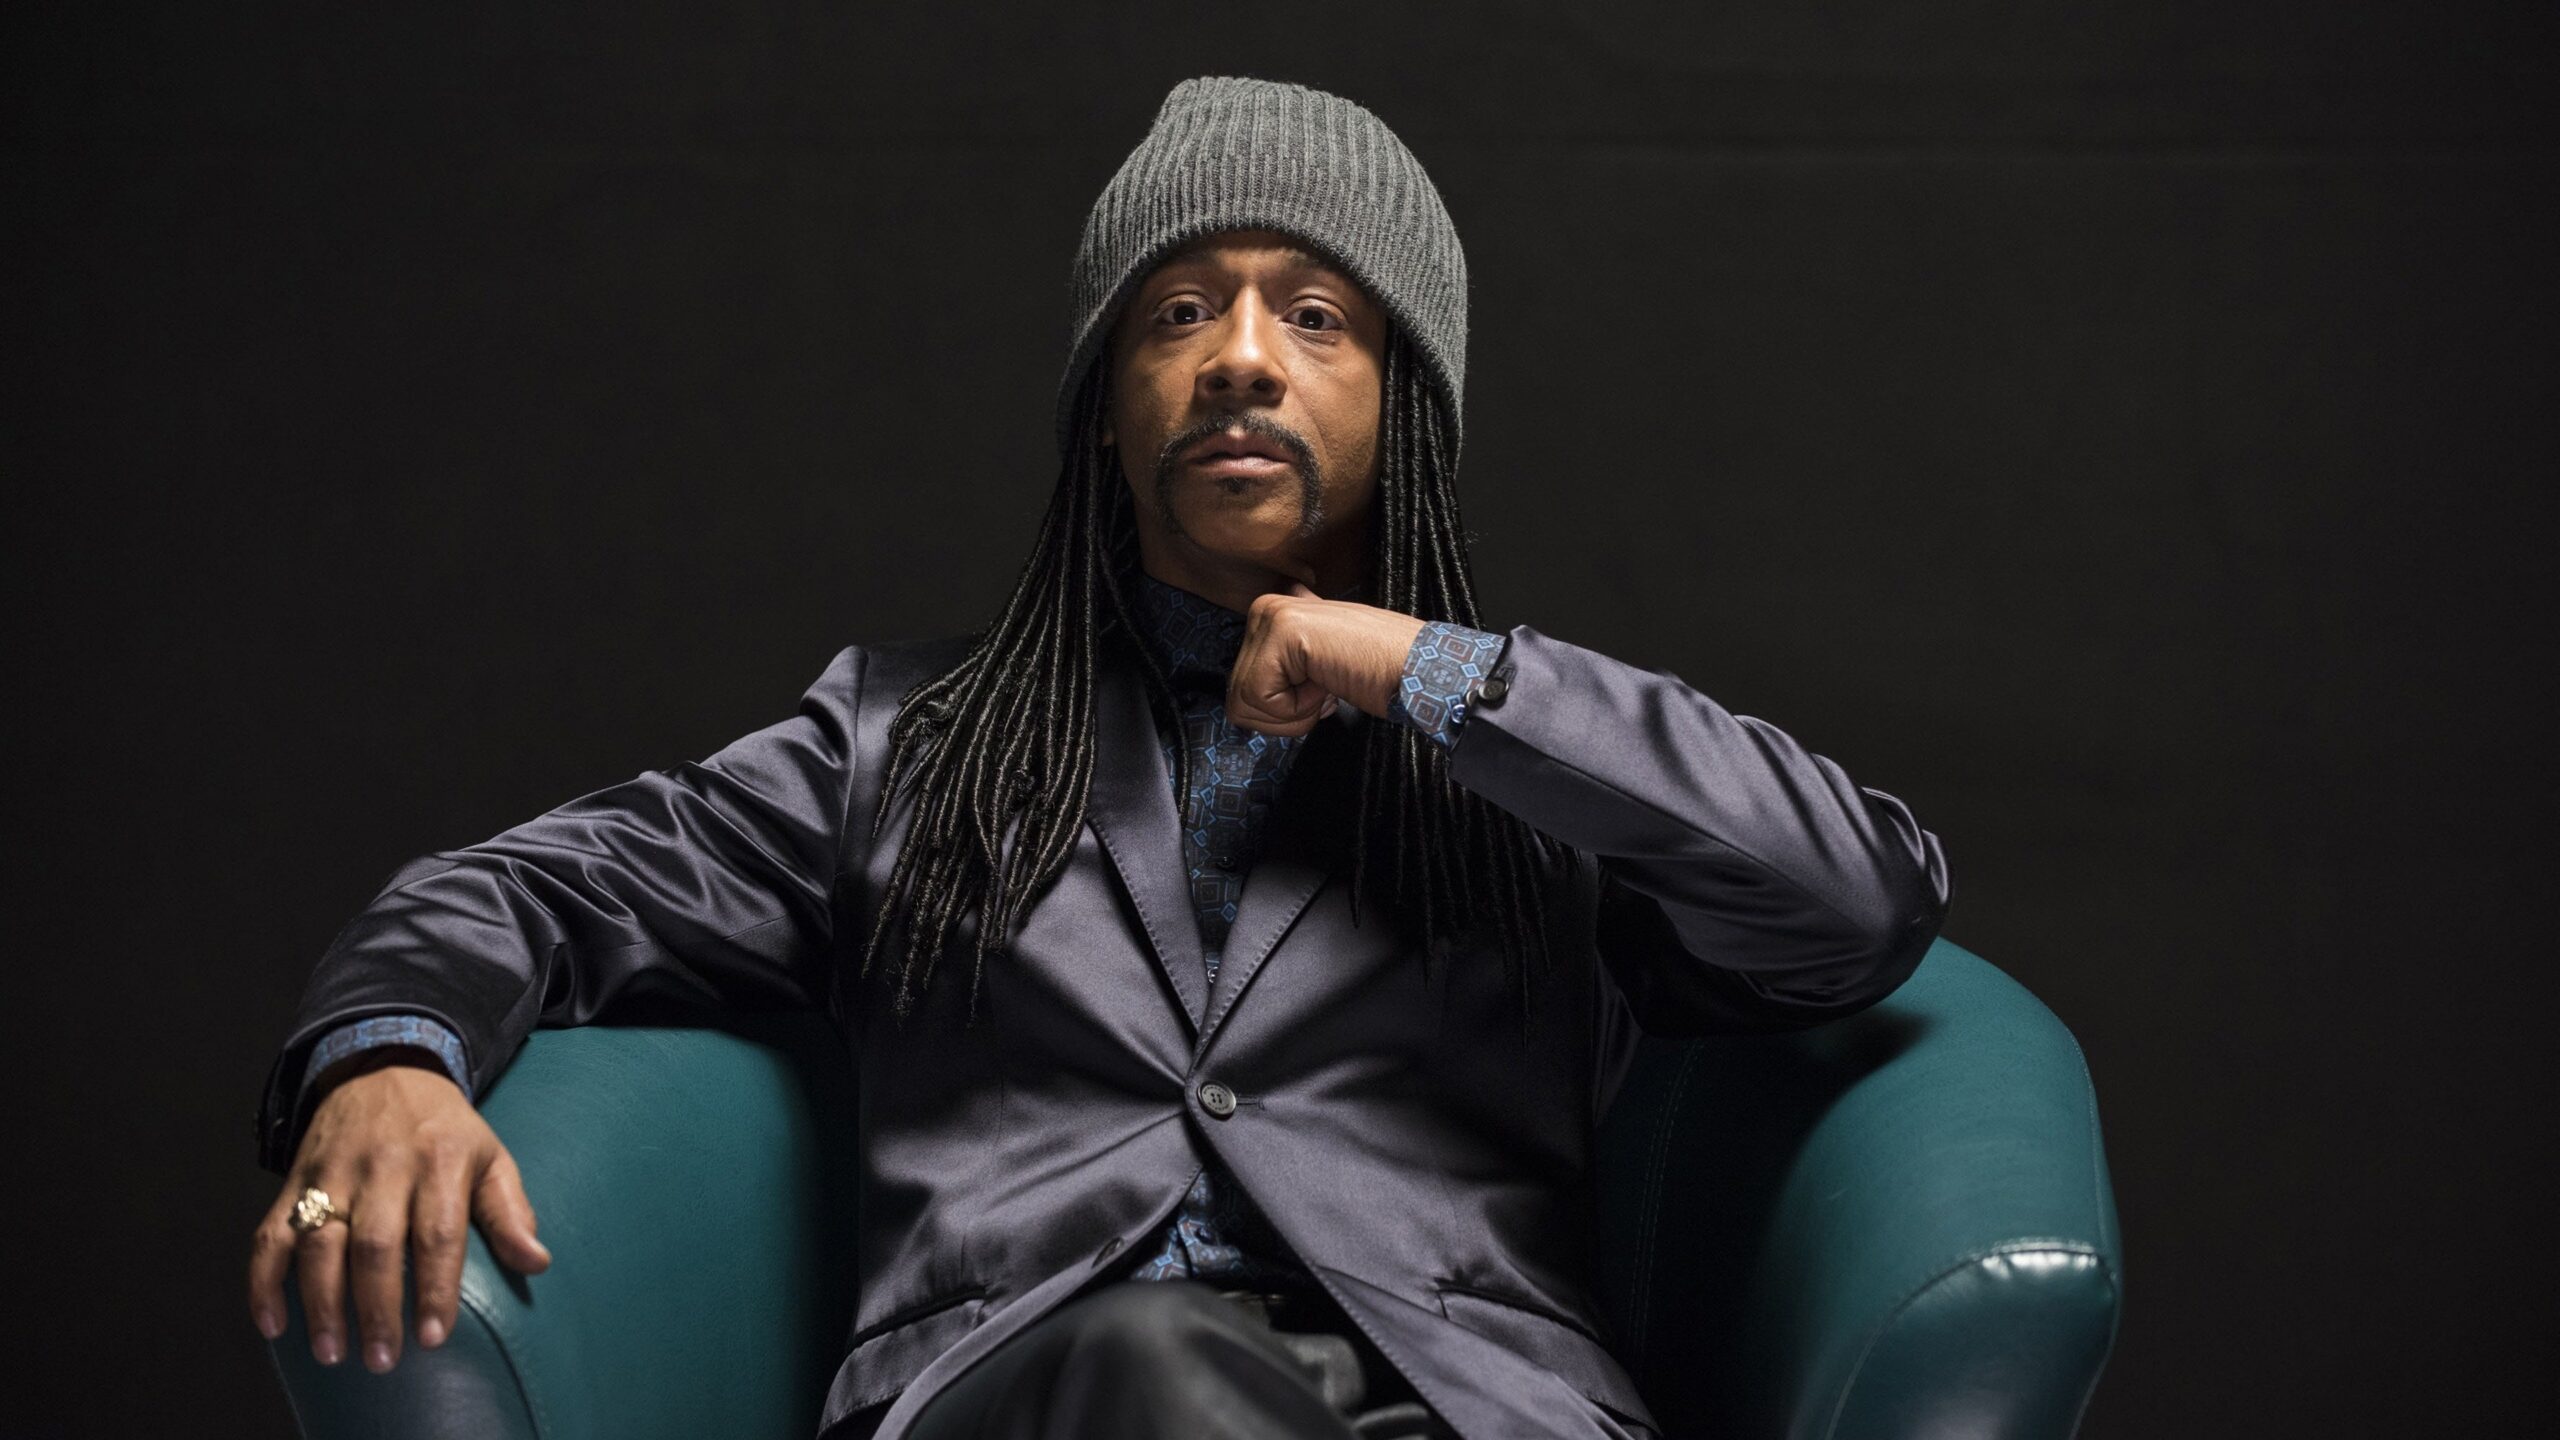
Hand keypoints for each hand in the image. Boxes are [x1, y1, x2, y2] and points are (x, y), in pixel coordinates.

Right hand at [247, 1050, 551, 1371]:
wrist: (385, 1069)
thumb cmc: (446, 1130)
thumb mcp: (491, 1156)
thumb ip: (510, 1212)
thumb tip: (537, 1262)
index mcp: (439, 1160)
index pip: (437, 1232)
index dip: (435, 1287)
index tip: (434, 1338)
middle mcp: (382, 1166)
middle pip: (374, 1244)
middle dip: (376, 1306)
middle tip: (381, 1359)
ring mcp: (332, 1173)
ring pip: (319, 1243)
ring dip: (321, 1302)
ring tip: (332, 1352)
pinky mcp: (294, 1181)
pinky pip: (270, 1234)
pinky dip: (264, 1281)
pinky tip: (272, 1324)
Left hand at [1225, 581, 1426, 737]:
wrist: (1416, 669)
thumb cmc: (1379, 670)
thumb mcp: (1321, 661)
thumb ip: (1290, 660)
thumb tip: (1258, 677)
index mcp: (1274, 615)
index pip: (1242, 688)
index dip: (1283, 708)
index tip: (1320, 689)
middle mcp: (1267, 609)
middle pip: (1237, 697)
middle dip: (1284, 713)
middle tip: (1325, 689)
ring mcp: (1271, 616)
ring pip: (1243, 701)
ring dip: (1292, 712)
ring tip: (1326, 684)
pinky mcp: (1280, 631)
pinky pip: (1259, 698)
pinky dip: (1296, 708)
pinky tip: (1326, 682)